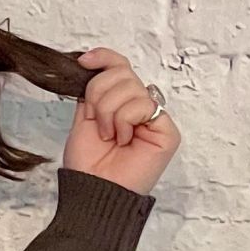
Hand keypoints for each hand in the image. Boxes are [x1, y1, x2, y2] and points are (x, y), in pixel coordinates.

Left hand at [66, 46, 178, 194]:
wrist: (93, 191)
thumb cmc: (88, 165)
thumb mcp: (82, 118)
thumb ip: (92, 91)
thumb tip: (91, 62)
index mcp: (121, 104)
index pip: (119, 66)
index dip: (104, 58)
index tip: (84, 61)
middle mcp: (139, 108)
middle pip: (122, 73)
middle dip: (99, 95)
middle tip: (98, 124)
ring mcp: (154, 118)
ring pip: (131, 86)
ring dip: (109, 111)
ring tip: (110, 136)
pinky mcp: (166, 130)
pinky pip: (143, 104)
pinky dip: (125, 120)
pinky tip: (124, 139)